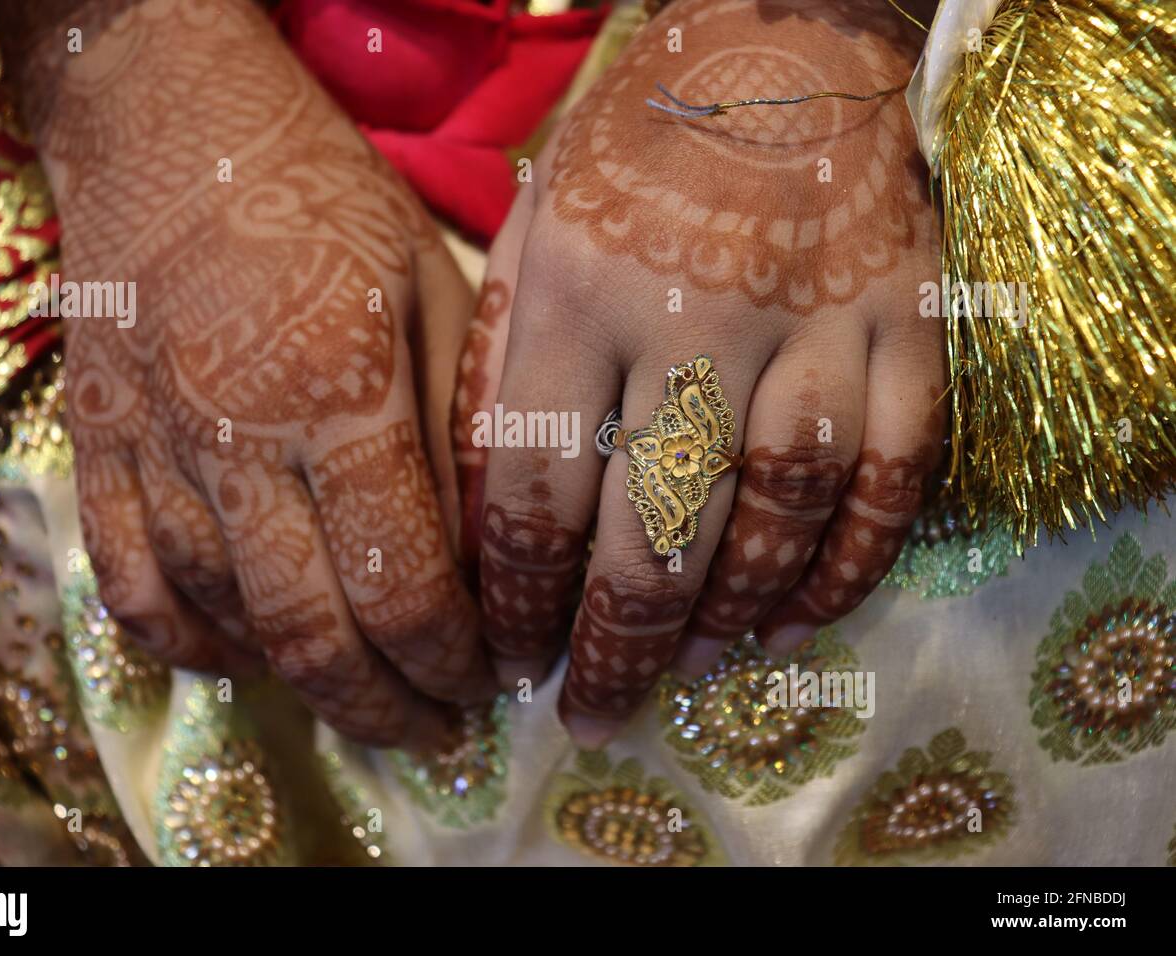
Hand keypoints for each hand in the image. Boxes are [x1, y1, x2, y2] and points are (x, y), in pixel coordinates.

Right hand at [5, 0, 493, 747]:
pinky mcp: (95, 447)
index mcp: (341, 396)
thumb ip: (458, 426)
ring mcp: (154, 450)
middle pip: (314, 632)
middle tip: (438, 728)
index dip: (453, 659)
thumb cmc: (326, 198)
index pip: (403, 583)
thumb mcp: (434, 286)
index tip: (490, 682)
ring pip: (224, 623)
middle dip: (387, 705)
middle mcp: (240, 442)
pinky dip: (191, 646)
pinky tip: (244, 658)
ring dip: (300, 686)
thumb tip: (485, 554)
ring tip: (362, 699)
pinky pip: (131, 587)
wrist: (171, 124)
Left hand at [455, 0, 944, 746]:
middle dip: (616, 648)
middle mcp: (693, 320)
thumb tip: (485, 522)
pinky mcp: (909, 324)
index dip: (520, 601)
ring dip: (726, 616)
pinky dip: (845, 567)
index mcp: (576, 295)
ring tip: (686, 668)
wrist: (781, 43)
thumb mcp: (530, 236)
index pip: (535, 493)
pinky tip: (796, 618)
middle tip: (595, 711)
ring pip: (774, 518)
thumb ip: (502, 371)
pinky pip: (889, 479)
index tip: (514, 660)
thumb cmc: (631, 151)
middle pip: (652, 533)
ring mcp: (816, 324)